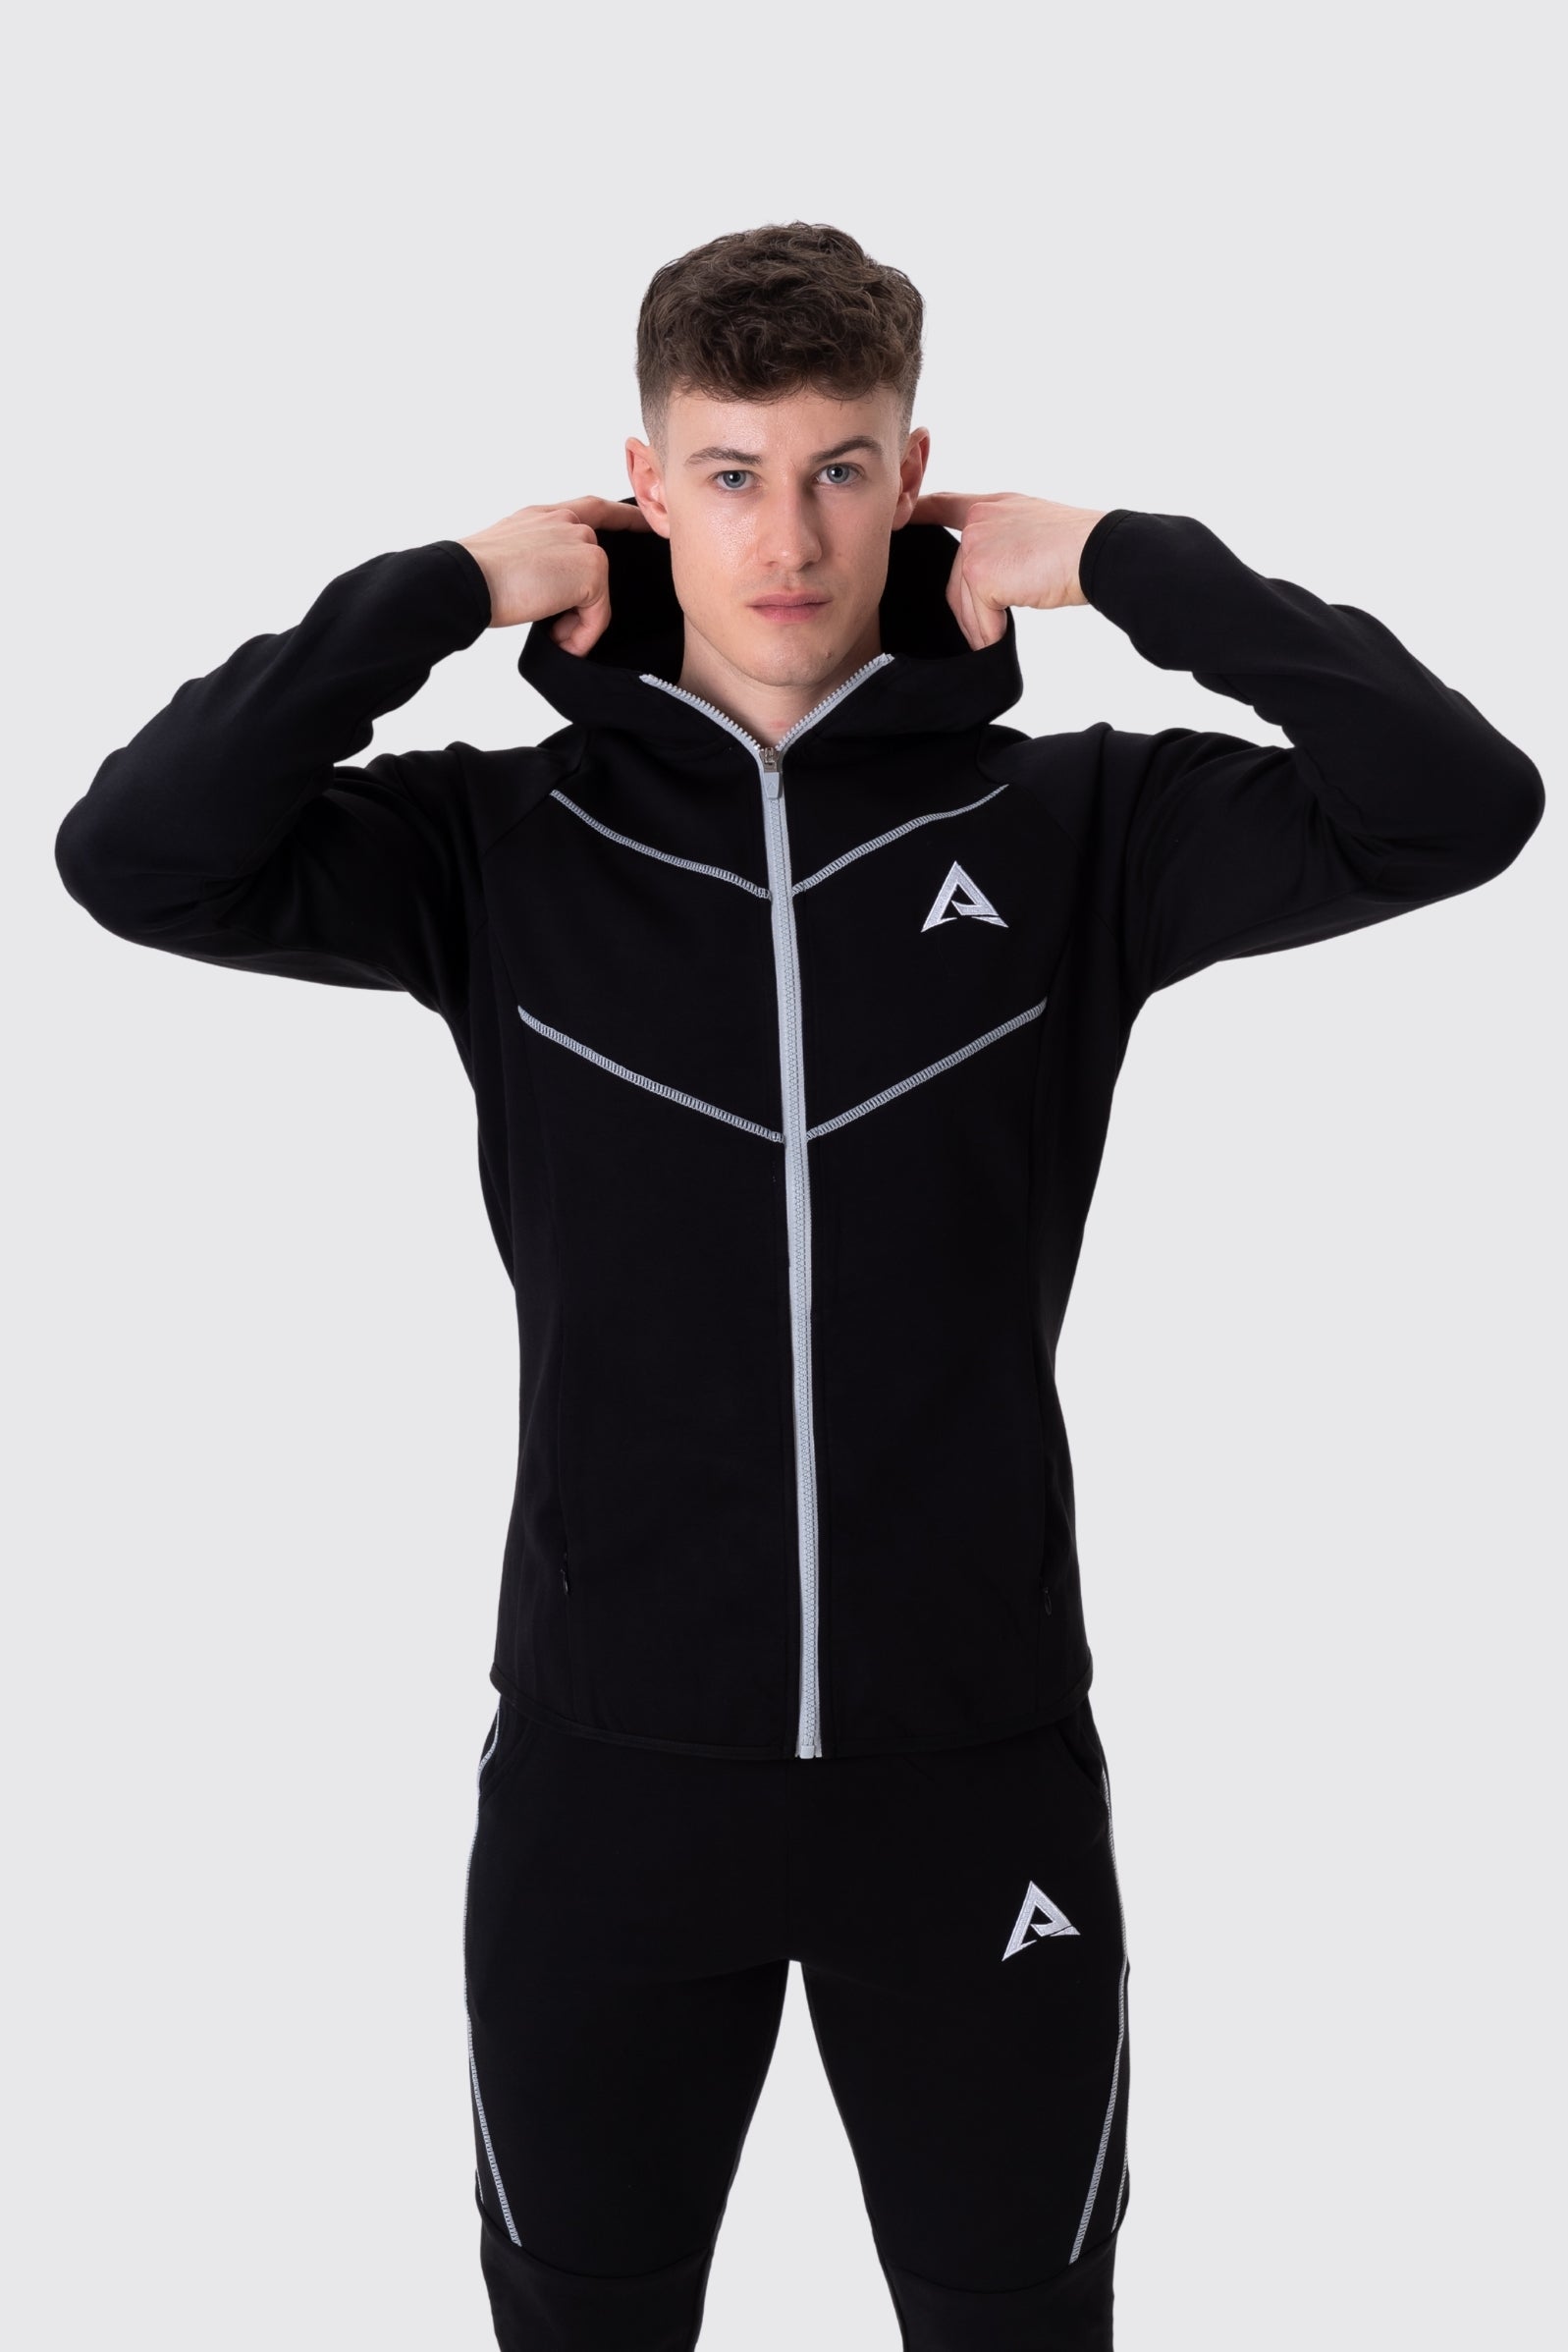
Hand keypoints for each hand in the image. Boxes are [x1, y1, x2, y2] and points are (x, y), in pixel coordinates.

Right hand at [456, 497, 651, 652]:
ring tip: (549, 633)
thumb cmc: (476, 573)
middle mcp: (567, 521)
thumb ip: (540, 559)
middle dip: (581, 607)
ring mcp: (582, 542)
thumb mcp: (512, 554)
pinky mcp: (592, 569)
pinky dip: (581, 635)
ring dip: (576, 625)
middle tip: (553, 629)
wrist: (467, 578)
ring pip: (597, 597)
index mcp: (545, 516)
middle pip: (596, 569)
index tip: (645, 521)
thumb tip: (555, 592)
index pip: (593, 509)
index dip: (622, 515)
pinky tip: (558, 639)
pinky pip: (598, 615)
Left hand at [909, 493, 1109, 649]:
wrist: (1095, 551)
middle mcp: (979, 519)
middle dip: (973, 609)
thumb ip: (1000, 542)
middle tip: (995, 623)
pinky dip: (991, 632)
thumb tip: (985, 581)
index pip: (943, 505)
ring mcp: (976, 544)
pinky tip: (1005, 632)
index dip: (919, 511)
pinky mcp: (979, 571)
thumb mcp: (1031, 529)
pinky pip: (978, 616)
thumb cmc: (1076, 546)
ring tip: (1004, 628)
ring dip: (983, 625)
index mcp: (992, 507)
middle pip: (956, 579)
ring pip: (964, 602)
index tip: (901, 515)